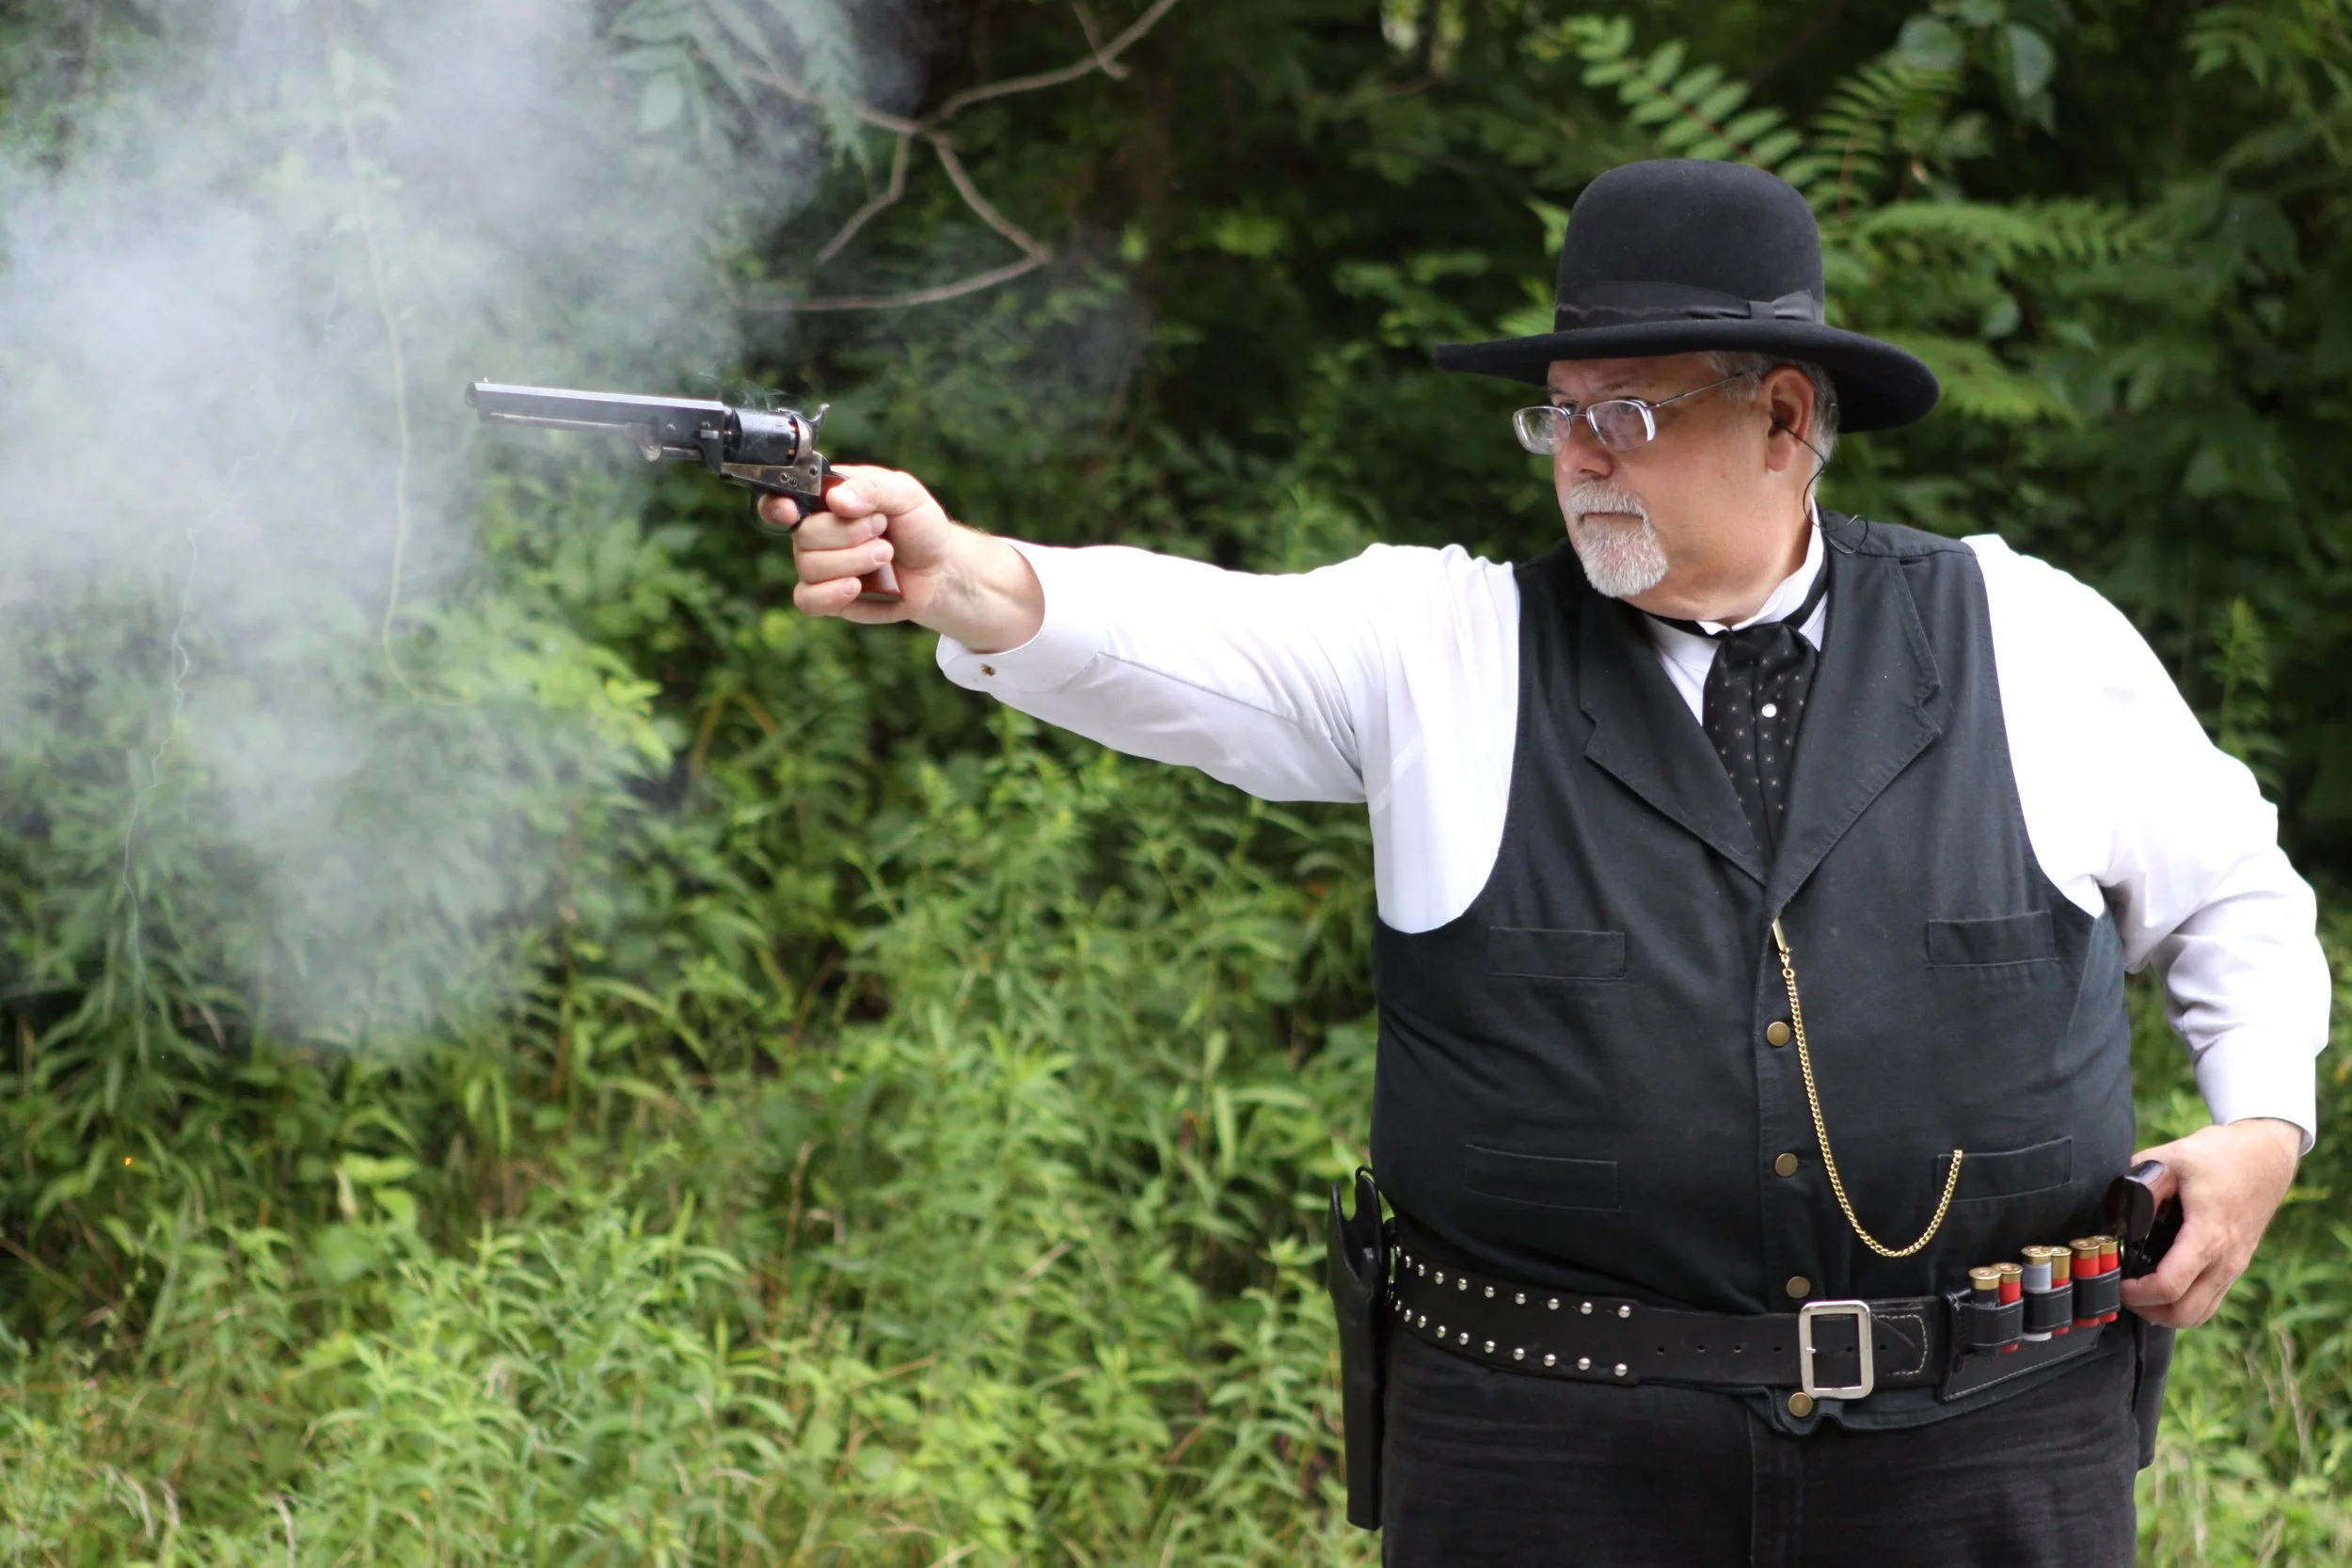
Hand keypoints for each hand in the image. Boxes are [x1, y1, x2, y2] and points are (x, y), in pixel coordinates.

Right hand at [761, 465, 1042, 651]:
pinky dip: (831, 593)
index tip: (791, 511)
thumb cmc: (919, 525)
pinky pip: (808, 600)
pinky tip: (857, 587)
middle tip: (882, 530)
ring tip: (885, 555)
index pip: (780, 497)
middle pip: (803, 535)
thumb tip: (837, 500)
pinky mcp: (828, 598)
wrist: (939, 568)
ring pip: (809, 567)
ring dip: (854, 561)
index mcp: (825, 498)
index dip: (776, 506)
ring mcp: (819, 566)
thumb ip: (872, 488)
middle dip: (848, 534)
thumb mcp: (906, 493)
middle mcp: (814, 531)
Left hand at [2119, 1117, 2301, 1327]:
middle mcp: (2226, 1260)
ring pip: (2199, 1314)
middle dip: (2147, 1310)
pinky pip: (2210, 1300)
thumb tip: (2115, 1210)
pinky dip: (2184, 1302)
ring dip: (2166, 1312)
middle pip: (2184, 1314)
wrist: (2267, 1155)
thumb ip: (2140, 1184)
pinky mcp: (2237, 1265)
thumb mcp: (2172, 1158)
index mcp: (2208, 1236)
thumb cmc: (2221, 1155)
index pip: (2169, 1286)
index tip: (2115, 1280)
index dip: (2135, 1293)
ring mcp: (2235, 1267)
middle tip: (2122, 1289)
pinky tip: (2161, 1283)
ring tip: (2139, 1291)